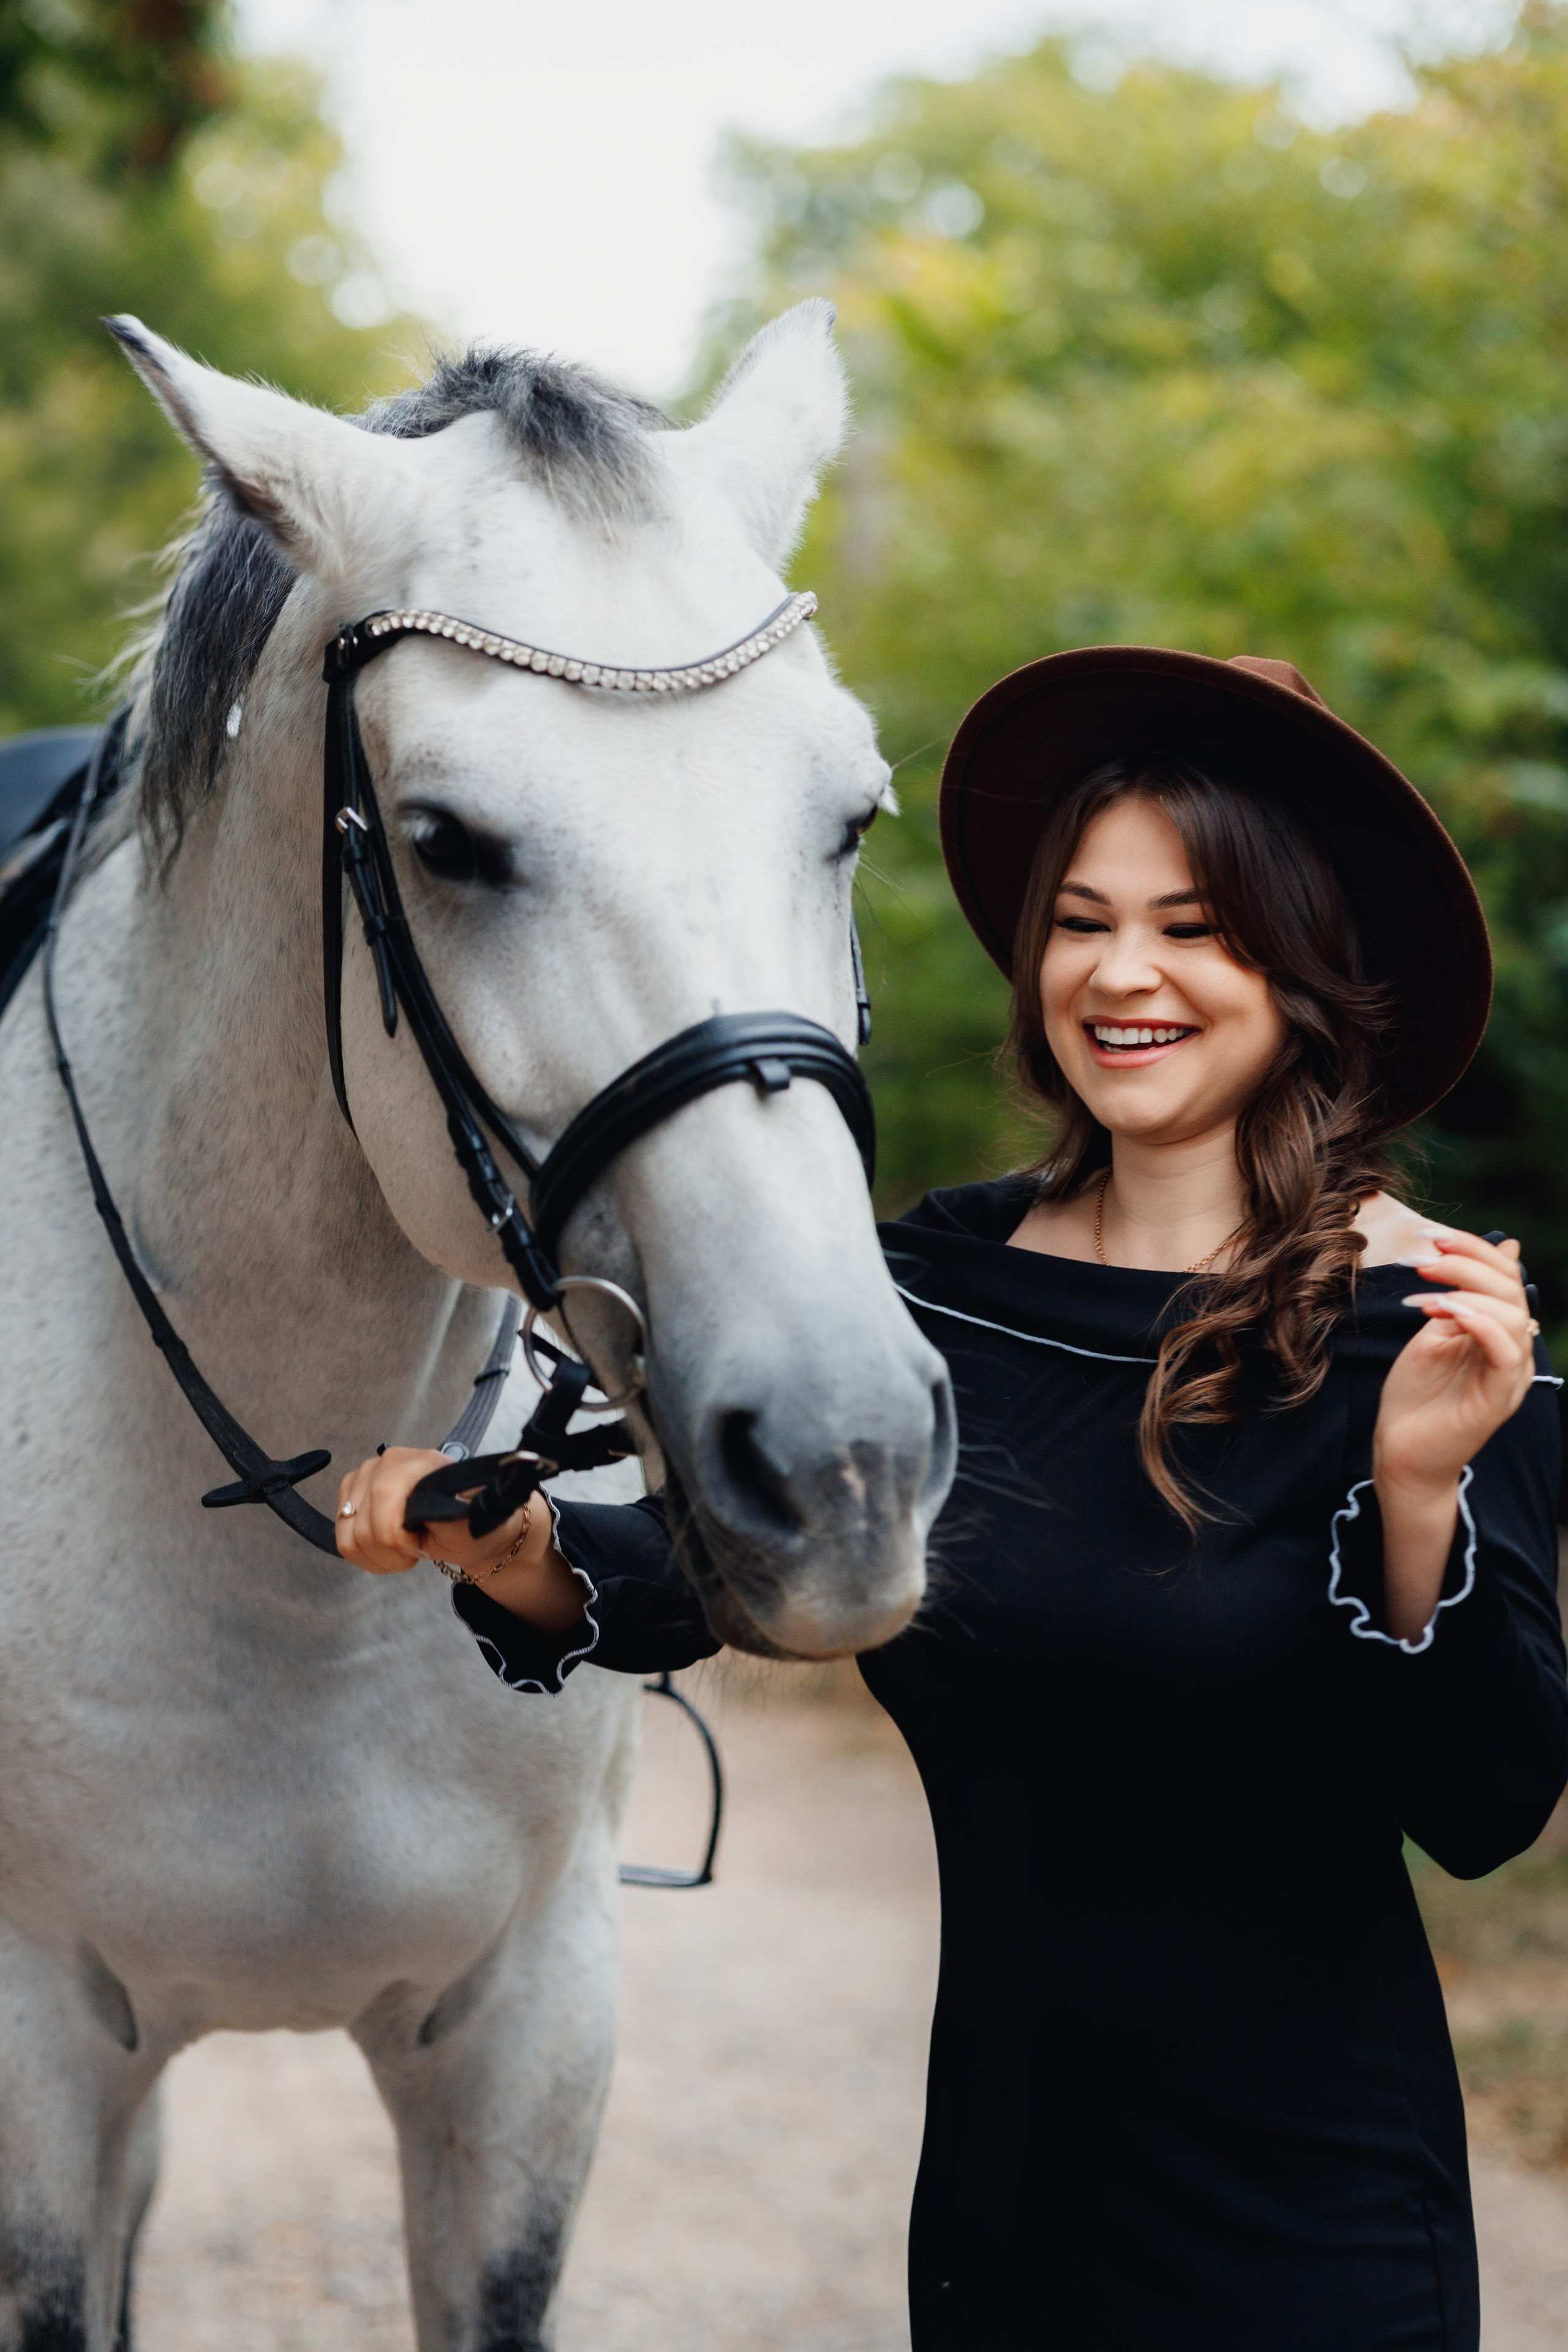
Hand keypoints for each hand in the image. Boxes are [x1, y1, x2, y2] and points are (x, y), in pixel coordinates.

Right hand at [334, 1448, 586, 1626]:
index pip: (385, 1506)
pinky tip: (389, 1547)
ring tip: (406, 1548)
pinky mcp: (351, 1490)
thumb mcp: (475, 1528)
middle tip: (419, 1549)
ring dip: (377, 1556)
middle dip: (391, 1552)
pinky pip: (340, 1536)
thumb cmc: (477, 1524)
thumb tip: (441, 1512)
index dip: (400, 1540)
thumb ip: (455, 1520)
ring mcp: (366, 1473)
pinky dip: (364, 1553)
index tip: (424, 1545)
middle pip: (363, 1526)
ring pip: (348, 1534)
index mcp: (421, 1463)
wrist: (473, 1525)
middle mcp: (389, 1460)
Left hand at [1372, 1230, 1536, 1642]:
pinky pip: (1505, 1352)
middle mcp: (1511, 1352)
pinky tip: (1443, 1311)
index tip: (1428, 1235)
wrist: (1399, 1454)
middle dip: (1467, 1261)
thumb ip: (1459, 1296)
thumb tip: (1505, 1248)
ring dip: (1467, 1289)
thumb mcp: (1433, 1334)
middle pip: (1512, 1290)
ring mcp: (1508, 1377)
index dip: (1475, 1248)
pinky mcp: (1497, 1400)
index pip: (1507, 1278)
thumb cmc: (1414, 1398)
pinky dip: (1478, 1323)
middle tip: (1423, 1257)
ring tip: (1425, 1288)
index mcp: (1498, 1333)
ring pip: (1513, 1316)